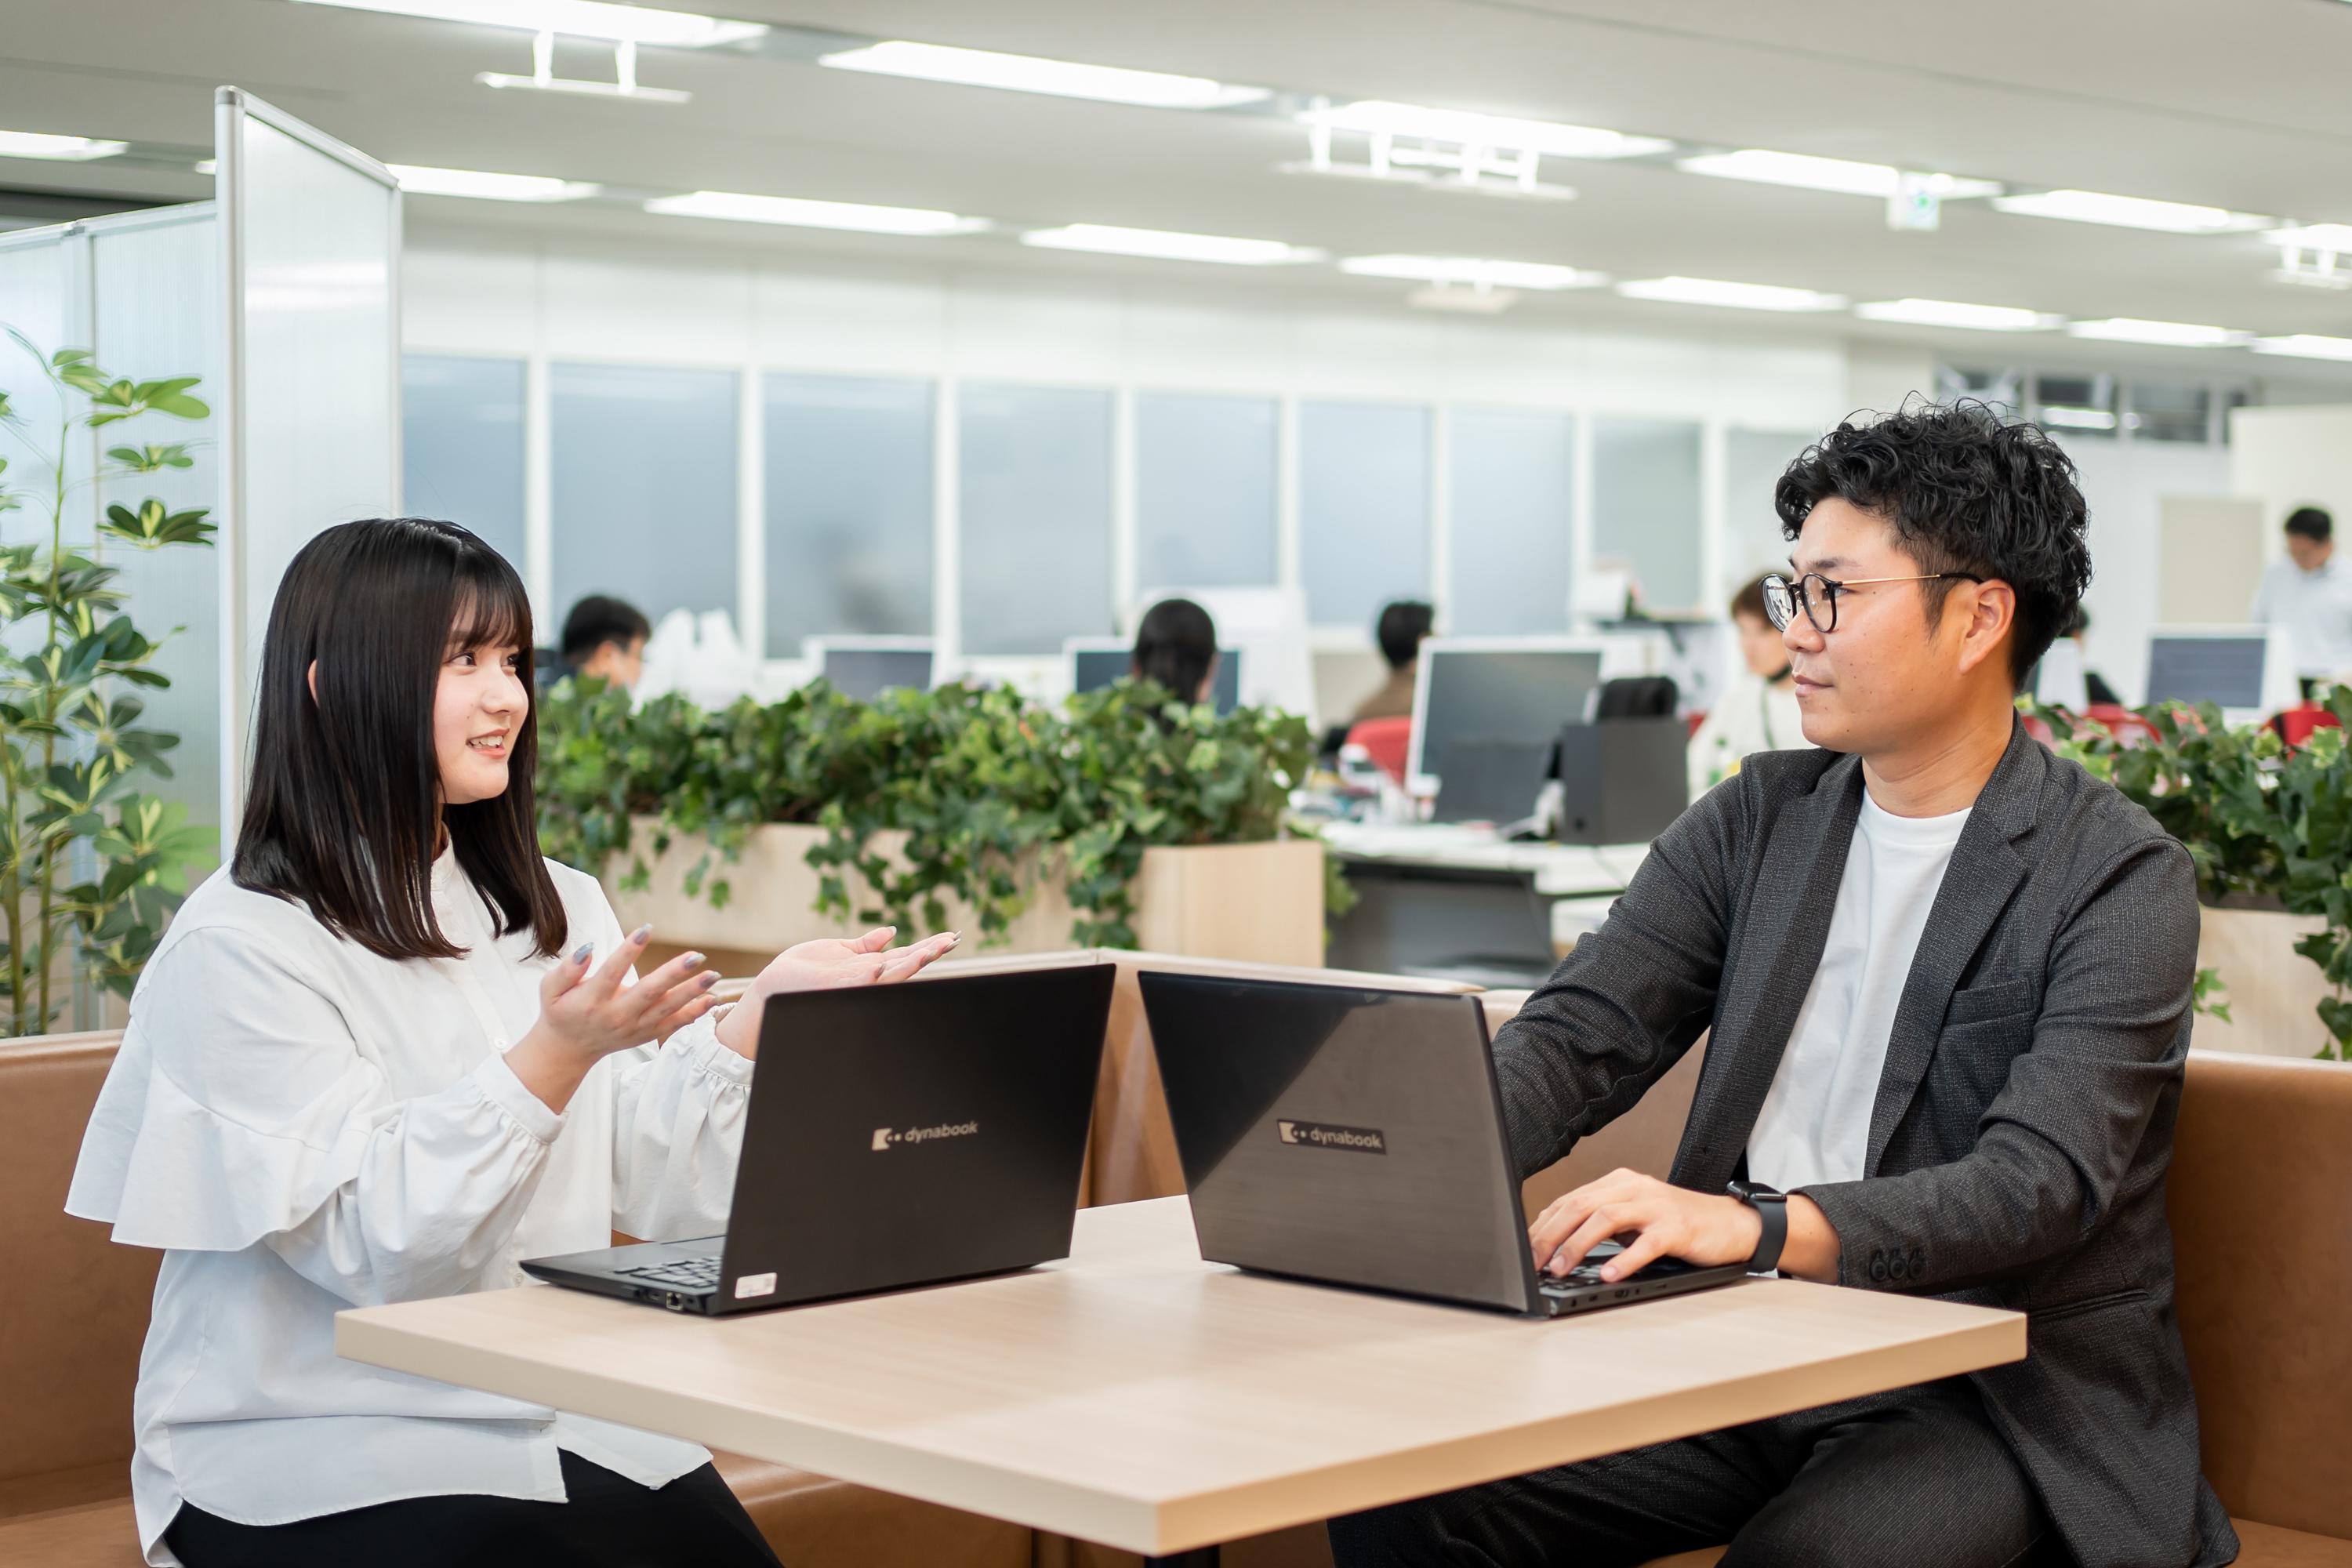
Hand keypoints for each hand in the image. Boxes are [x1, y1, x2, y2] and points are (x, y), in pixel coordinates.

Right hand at [506, 925, 719, 1112]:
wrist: (568, 1049)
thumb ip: (567, 970)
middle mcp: (616, 1015)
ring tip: (712, 975)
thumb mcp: (550, 989)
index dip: (629, 950)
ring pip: (667, 1009)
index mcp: (592, 1000)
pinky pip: (674, 1024)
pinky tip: (712, 999)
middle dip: (673, 974)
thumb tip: (587, 950)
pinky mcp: (646, 1035)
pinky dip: (694, 1013)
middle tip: (696, 957)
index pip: (612, 972)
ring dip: (692, 992)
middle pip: (648, 992)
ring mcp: (634, 1028)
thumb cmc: (560, 1011)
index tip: (646, 929)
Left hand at [714, 925, 959, 1057]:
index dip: (927, 947)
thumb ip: (865, 944)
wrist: (769, 994)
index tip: (950, 937)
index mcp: (868, 967)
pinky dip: (874, 975)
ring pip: (889, 976)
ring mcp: (852, 986)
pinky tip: (884, 965)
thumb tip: (892, 931)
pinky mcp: (836, 988)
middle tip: (952, 942)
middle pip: (905, 965)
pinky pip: (860, 982)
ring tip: (932, 951)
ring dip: (911, 964)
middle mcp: (865, 978)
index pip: (904, 955)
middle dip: (929, 953)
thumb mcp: (836, 951)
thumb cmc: (799, 975)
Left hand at [1527, 1168, 1762, 1283]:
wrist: (1730, 1224)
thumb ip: (1600, 1224)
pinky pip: (1646, 1243)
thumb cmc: (1677, 1224)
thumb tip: (1555, 1244)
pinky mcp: (1676, 1227)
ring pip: (1606, 1218)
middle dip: (1550, 1235)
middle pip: (1580, 1205)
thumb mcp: (1633, 1218)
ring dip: (1577, 1245)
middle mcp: (1633, 1188)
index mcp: (1618, 1183)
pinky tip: (1609, 1274)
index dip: (1543, 1225)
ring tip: (1560, 1268)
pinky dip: (1625, 1259)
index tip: (1524, 1250)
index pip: (1569, 1200)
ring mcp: (1655, 1206)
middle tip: (1533, 1262)